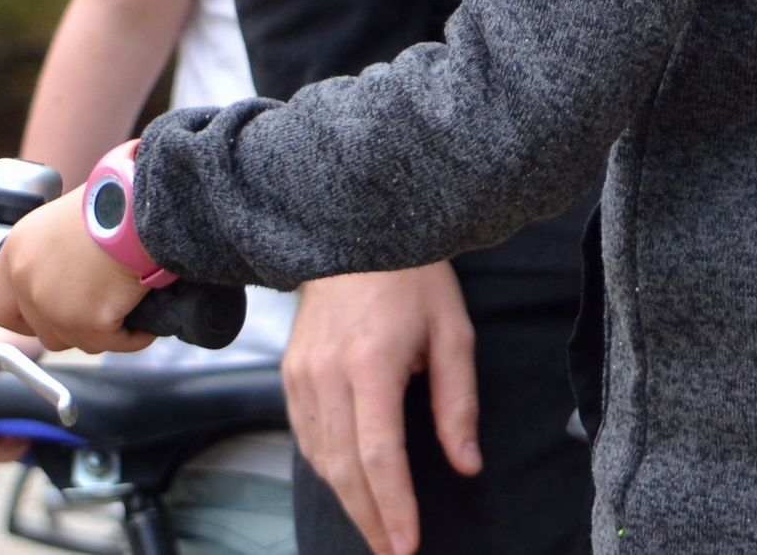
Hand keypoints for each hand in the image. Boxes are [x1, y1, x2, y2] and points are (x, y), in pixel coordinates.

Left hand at [0, 188, 156, 355]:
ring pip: (76, 341)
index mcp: (17, 251)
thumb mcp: (62, 221)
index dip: (25, 317)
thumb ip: (49, 255)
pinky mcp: (87, 322)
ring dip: (101, 331)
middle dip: (70, 325)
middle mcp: (27, 281)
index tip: (47, 316)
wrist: (140, 205)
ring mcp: (54, 306)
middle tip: (96, 310)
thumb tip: (64, 277)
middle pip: (41, 330)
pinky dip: (131, 336)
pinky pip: (111, 344)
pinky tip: (143, 321)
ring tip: (125, 306)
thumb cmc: (112, 201)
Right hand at [283, 263, 479, 554]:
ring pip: (321, 458)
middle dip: (370, 518)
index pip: (378, 455)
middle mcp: (327, 372)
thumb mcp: (453, 331)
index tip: (408, 544)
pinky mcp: (289, 373)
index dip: (393, 506)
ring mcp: (301, 373)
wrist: (355, 233)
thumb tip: (466, 464)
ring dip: (348, 499)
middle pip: (344, 468)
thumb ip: (458, 403)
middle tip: (394, 552)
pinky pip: (306, 436)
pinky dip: (328, 468)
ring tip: (378, 528)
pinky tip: (350, 485)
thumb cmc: (412, 278)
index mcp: (371, 362)